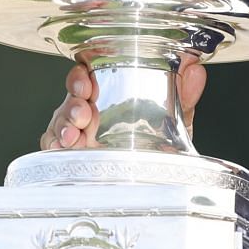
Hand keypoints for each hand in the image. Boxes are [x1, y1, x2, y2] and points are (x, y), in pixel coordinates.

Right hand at [38, 60, 207, 149]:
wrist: (154, 179)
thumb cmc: (157, 143)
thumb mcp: (175, 119)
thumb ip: (185, 94)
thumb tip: (195, 68)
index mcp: (106, 95)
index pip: (85, 77)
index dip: (81, 77)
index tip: (85, 82)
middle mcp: (86, 110)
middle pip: (69, 99)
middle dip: (72, 104)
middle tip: (83, 113)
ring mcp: (74, 132)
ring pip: (59, 123)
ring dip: (64, 127)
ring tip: (74, 136)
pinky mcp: (67, 154)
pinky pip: (53, 147)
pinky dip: (56, 148)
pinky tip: (64, 150)